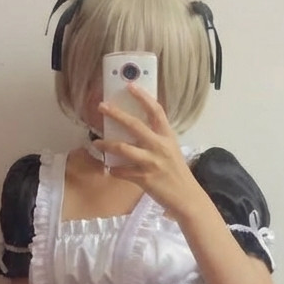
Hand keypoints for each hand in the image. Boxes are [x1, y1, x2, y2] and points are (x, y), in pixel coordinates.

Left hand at [96, 86, 200, 216]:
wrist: (186, 197)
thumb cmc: (177, 173)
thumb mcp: (171, 151)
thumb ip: (157, 140)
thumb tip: (136, 131)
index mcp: (167, 137)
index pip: (156, 111)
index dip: (143, 97)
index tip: (130, 86)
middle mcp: (159, 146)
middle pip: (135, 125)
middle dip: (116, 114)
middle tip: (102, 107)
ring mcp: (151, 162)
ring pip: (123, 149)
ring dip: (107, 145)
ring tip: (96, 143)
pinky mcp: (144, 178)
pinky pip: (122, 172)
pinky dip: (114, 170)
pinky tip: (111, 169)